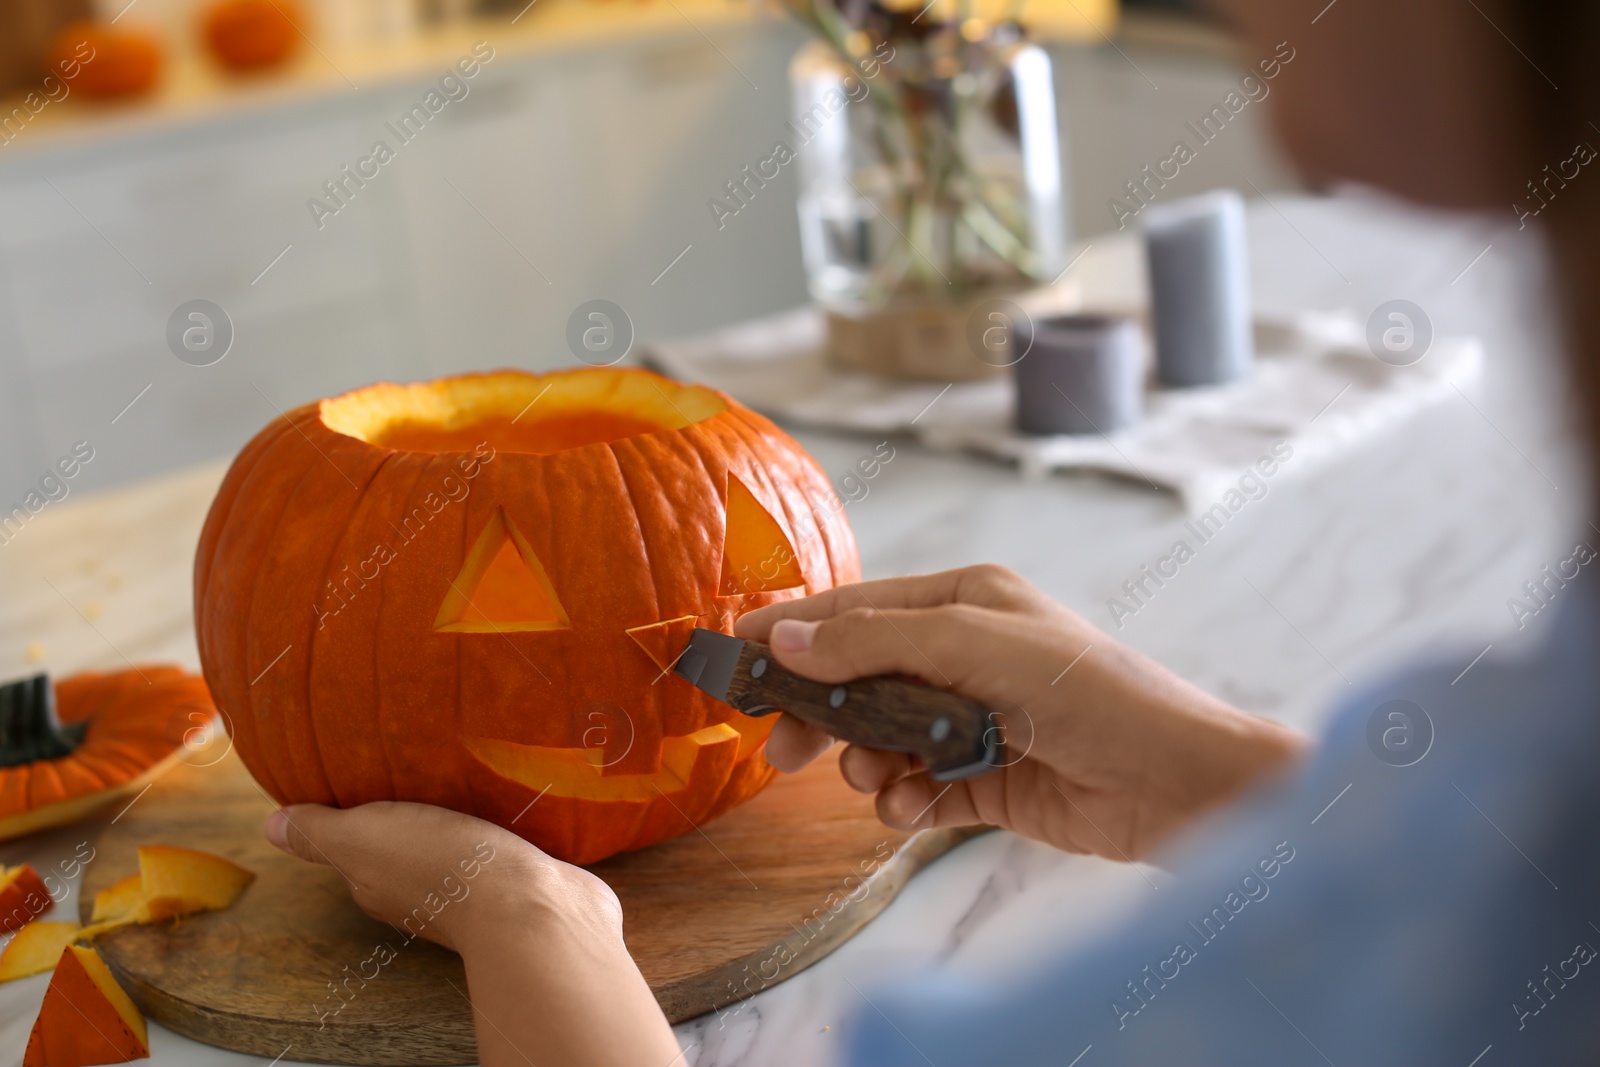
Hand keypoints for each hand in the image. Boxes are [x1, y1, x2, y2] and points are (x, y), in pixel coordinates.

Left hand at [265, 802, 681, 1065]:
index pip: (352, 846)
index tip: (364, 775)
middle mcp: (415, 895)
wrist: (532, 907)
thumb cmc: (441, 867)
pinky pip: (491, 852)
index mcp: (374, 884)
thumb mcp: (364, 838)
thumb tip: (271, 827)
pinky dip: (488, 831)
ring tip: (459, 779)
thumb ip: (319, 832)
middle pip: (399, 850)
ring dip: (450, 820)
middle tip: (413, 766)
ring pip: (447, 850)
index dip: (353, 813)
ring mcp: (467, 894)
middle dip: (403, 815)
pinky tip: (500, 806)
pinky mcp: (512, 886)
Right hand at [735, 565, 1308, 861]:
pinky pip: (913, 789)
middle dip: (821, 713)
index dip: (793, 631)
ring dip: (865, 764)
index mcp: (963, 602)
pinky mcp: (983, 781)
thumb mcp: (974, 647)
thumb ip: (876, 642)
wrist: (1172, 782)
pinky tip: (911, 809)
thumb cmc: (1086, 692)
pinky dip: (901, 802)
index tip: (732, 657)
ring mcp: (972, 720)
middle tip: (781, 752)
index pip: (856, 609)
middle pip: (858, 679)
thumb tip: (790, 637)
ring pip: (880, 740)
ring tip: (875, 780)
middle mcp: (963, 655)